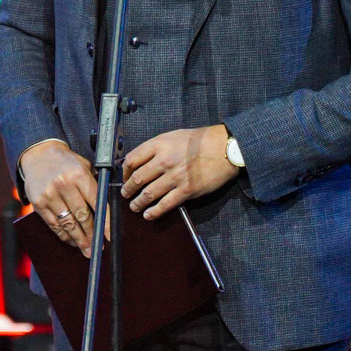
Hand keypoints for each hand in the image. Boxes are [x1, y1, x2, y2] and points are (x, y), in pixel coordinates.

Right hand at [20, 141, 100, 256]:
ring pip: (68, 223)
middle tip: (99, 247)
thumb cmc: (66, 162)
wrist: (38, 154)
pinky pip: (54, 224)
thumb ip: (95, 184)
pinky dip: (64, 235)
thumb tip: (107, 211)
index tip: (109, 236)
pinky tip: (71, 240)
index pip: (96, 201)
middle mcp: (64, 184)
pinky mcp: (38, 203)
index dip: (104, 221)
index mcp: (79, 174)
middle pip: (82, 216)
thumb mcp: (84, 166)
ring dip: (79, 240)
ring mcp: (49, 194)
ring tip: (87, 250)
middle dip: (92, 234)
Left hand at [121, 125, 237, 219]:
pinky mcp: (187, 190)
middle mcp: (164, 160)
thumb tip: (143, 160)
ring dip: (138, 202)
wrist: (224, 148)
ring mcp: (175, 177)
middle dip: (128, 189)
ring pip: (148, 194)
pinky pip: (165, 204)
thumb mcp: (174, 136)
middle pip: (138, 178)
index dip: (125, 171)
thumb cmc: (201, 140)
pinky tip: (149, 215)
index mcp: (159, 144)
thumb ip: (158, 147)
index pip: (132, 159)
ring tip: (134, 206)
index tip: (125, 176)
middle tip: (125, 194)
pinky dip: (154, 212)